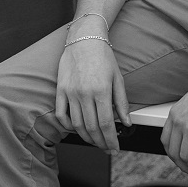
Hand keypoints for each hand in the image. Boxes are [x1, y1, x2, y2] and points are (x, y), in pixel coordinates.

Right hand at [54, 26, 128, 152]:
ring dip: (86, 137)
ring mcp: (70, 92)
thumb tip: (127, 123)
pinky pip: (61, 114)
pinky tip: (76, 129)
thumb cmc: (102, 56)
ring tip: (94, 141)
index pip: (106, 124)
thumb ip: (122, 102)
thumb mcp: (118, 78)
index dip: (111, 139)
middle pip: (91, 128)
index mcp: (101, 90)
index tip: (114, 147)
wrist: (84, 38)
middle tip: (106, 148)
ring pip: (76, 124)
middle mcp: (84, 93)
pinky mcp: (60, 89)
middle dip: (100, 142)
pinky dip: (67, 126)